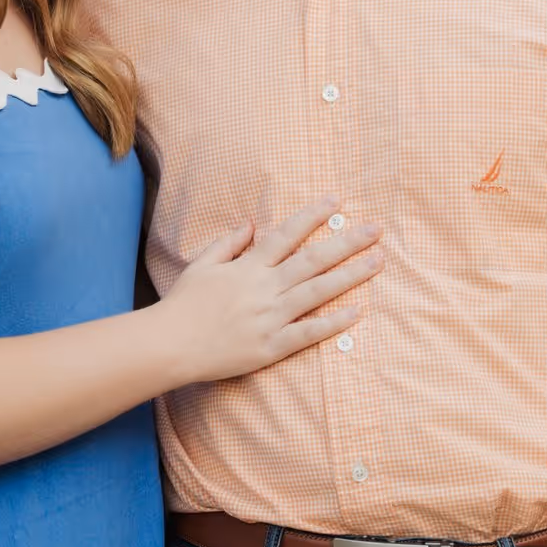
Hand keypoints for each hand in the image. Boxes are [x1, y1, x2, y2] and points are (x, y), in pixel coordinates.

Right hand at [159, 197, 381, 384]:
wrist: (169, 345)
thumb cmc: (183, 305)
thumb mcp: (201, 265)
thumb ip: (228, 243)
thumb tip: (250, 222)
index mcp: (248, 266)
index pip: (287, 234)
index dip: (313, 215)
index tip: (337, 201)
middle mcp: (264, 288)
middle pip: (313, 259)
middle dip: (347, 242)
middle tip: (376, 229)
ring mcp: (270, 318)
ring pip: (318, 291)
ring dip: (351, 275)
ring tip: (378, 261)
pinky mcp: (271, 346)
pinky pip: (308, 333)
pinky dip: (333, 322)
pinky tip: (357, 311)